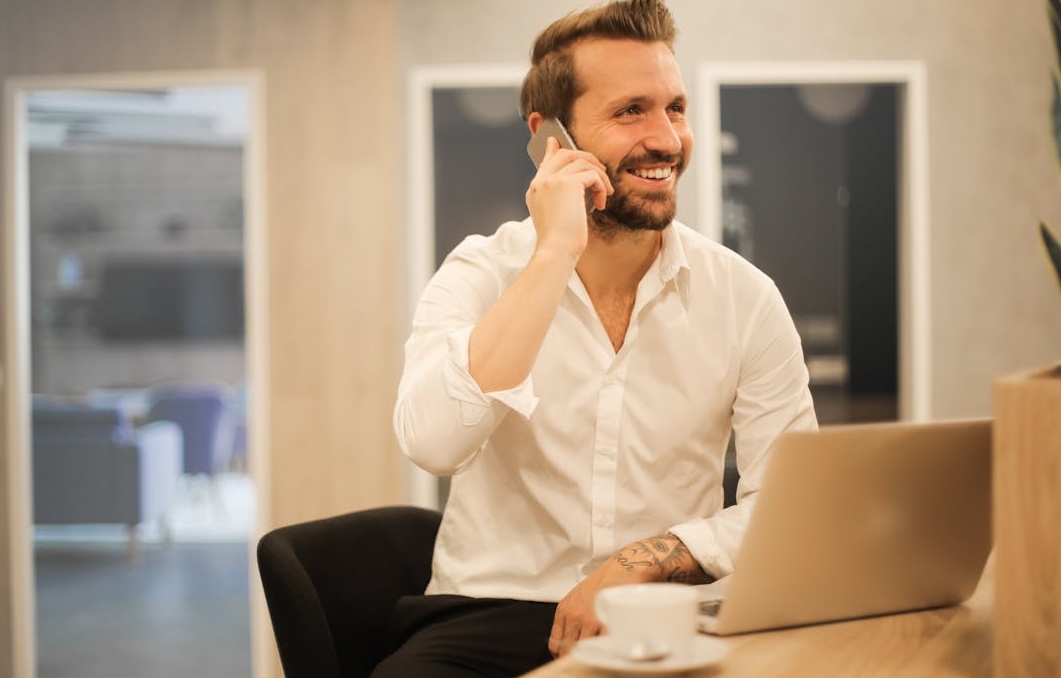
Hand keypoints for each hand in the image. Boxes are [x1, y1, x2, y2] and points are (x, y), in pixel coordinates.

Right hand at [525, 137, 611, 261]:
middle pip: (565, 154)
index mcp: (535, 189)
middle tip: (600, 171)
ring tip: (605, 192)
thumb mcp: (557, 216)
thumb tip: (577, 184)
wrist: (556, 251)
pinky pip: (592, 174)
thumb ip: (562, 197)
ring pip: (581, 161)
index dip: (553, 150)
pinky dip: (601, 186)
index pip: (546, 161)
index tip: (555, 142)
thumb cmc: (559, 241)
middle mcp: (541, 181)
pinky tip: (602, 202)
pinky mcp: (567, 183)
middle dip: (586, 158)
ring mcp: (552, 180)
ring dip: (599, 175)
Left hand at [548, 534, 711, 656]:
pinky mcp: (608, 621)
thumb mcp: (579, 596)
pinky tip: (611, 649)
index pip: (556, 644)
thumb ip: (572, 618)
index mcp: (565, 609)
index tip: (571, 656)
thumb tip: (570, 641)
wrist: (626, 567)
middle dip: (578, 655)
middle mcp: (575, 615)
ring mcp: (591, 619)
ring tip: (602, 651)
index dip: (563, 654)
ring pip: (587, 650)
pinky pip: (604, 646)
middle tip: (589, 656)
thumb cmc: (606, 580)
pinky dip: (607, 650)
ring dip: (595, 652)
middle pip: (569, 650)